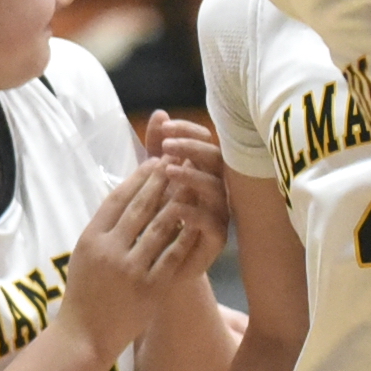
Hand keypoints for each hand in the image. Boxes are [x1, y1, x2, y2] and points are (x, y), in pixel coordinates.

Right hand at [60, 162, 205, 354]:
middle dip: (161, 181)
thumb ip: (104, 228)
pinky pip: (172, 256)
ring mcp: (130, 269)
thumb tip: (127, 197)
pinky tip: (198, 223)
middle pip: (139, 208)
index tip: (154, 161)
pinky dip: (186, 237)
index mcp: (90, 238)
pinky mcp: (150, 288)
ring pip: (159, 228)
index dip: (138, 177)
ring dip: (177, 203)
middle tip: (178, 162)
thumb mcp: (85, 253)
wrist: (85, 334)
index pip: (116, 199)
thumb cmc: (84, 291)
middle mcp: (109, 250)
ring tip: (191, 185)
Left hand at [144, 111, 229, 266]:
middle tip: (167, 145)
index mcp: (203, 168)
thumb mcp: (151, 176)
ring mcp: (219, 212)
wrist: (156, 258)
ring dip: (193, 177)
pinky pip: (213, 224)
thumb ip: (155, 147)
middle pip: (215, 159)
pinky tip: (175, 207)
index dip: (187, 130)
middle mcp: (215, 187)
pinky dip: (196, 214)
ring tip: (168, 171)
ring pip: (216, 189)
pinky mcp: (216, 238)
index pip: (204, 140)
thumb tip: (160, 113)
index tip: (164, 127)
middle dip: (192, 148)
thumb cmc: (155, 212)